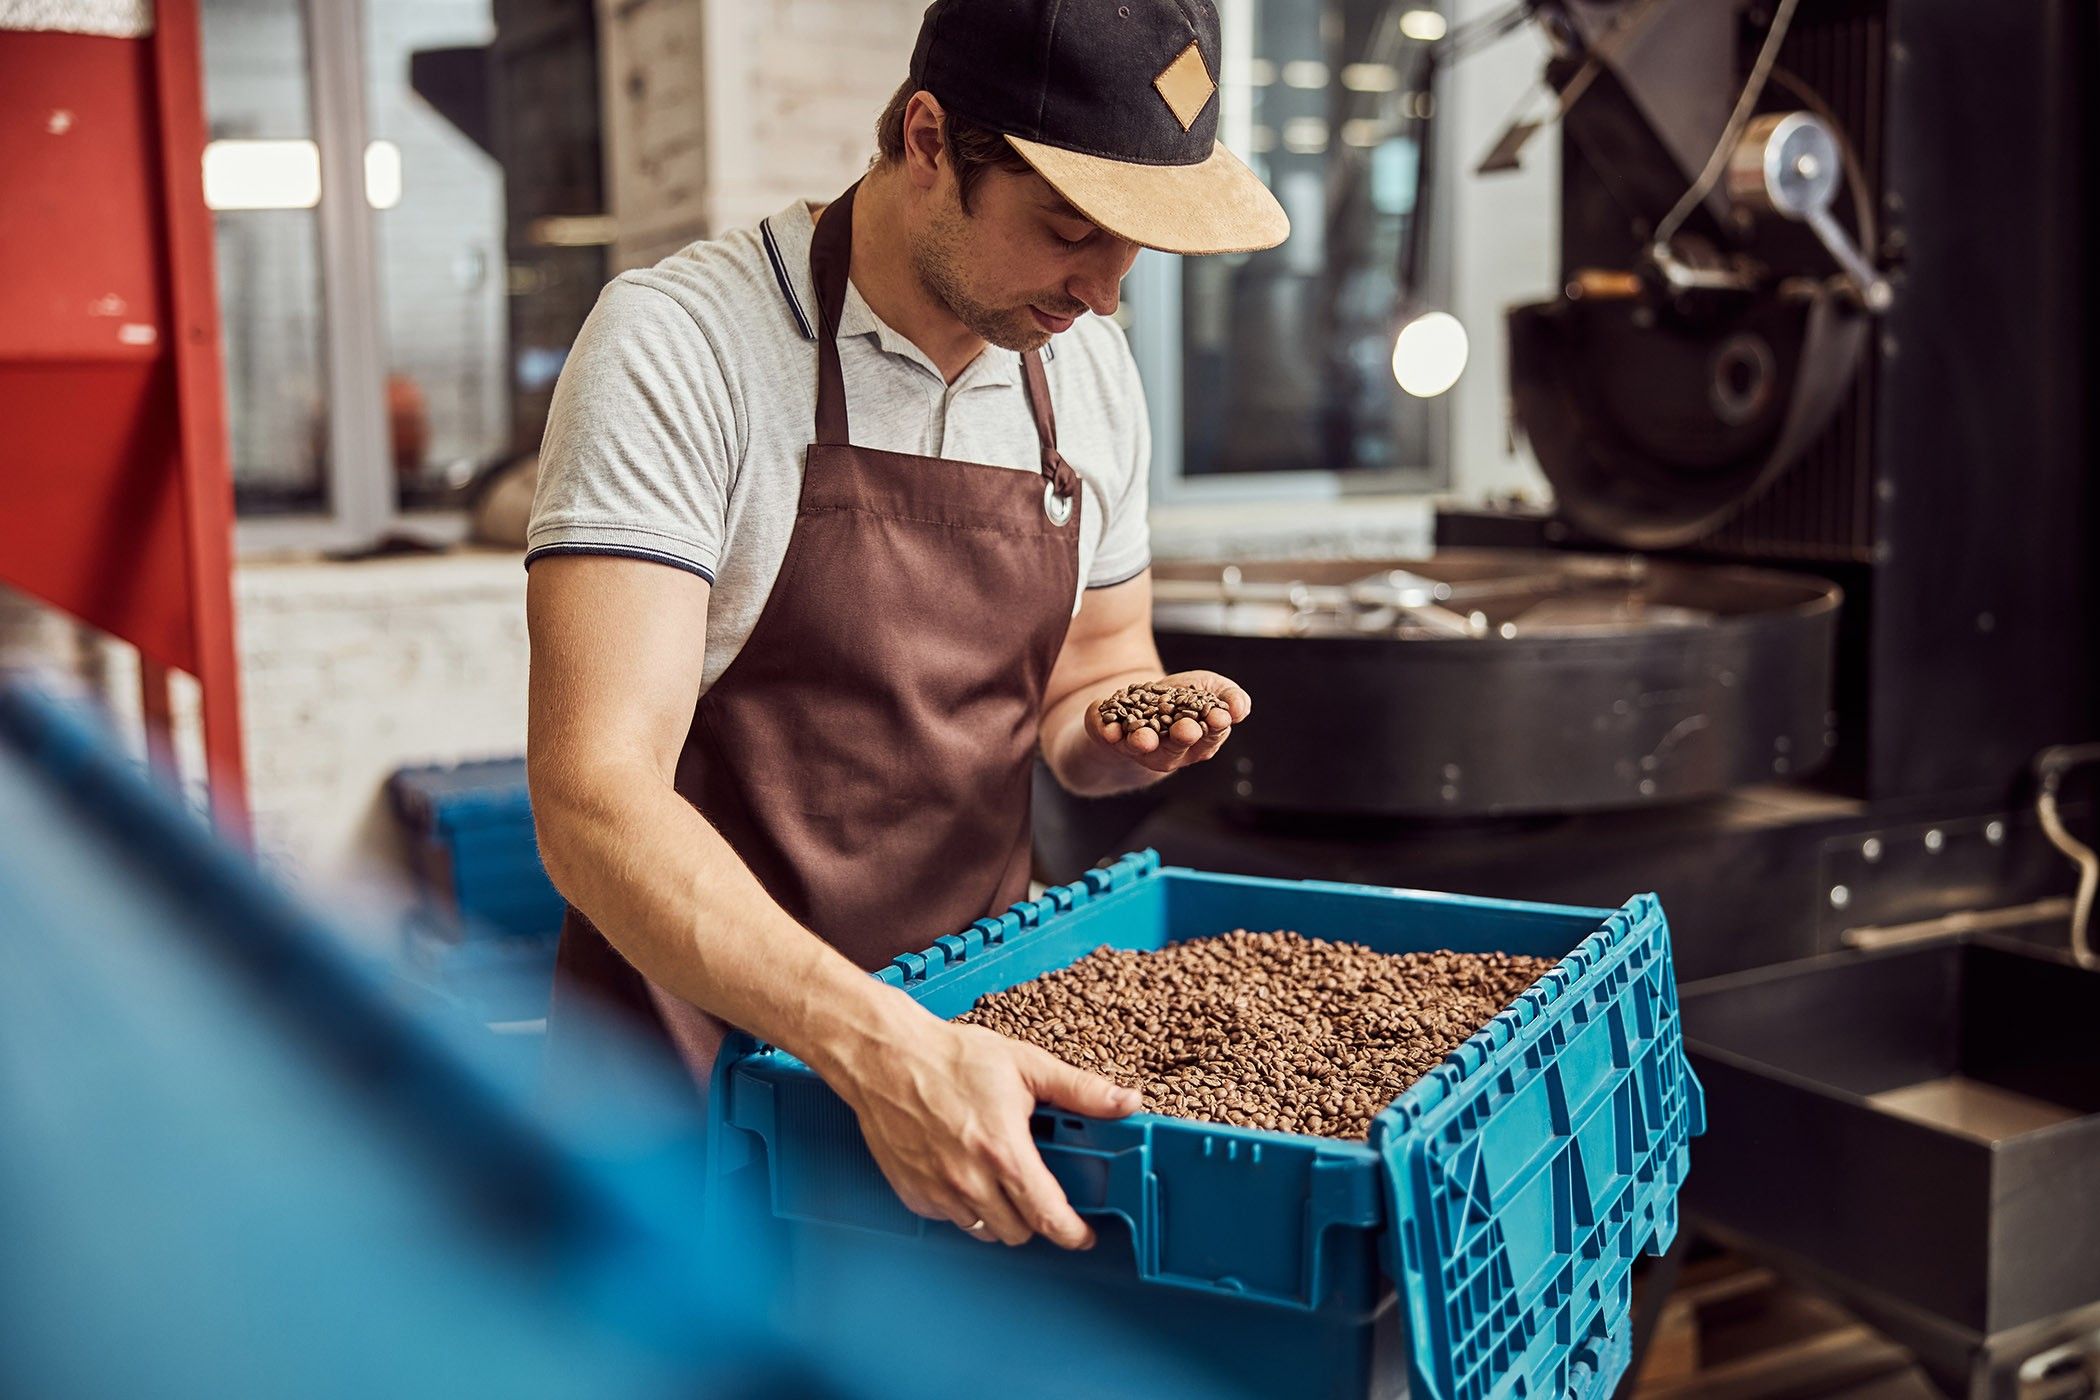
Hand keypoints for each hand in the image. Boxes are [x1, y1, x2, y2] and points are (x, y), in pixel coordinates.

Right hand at [829, 1001, 1141, 1248]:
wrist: (885, 1058)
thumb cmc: (950, 1058)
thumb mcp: (1025, 1065)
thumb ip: (1080, 1090)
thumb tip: (1125, 1102)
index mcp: (1004, 1152)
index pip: (1048, 1217)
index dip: (1072, 1233)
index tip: (1081, 1234)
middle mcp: (970, 1181)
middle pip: (1018, 1232)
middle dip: (1035, 1216)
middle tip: (1036, 1189)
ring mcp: (938, 1192)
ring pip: (984, 1230)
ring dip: (1000, 1215)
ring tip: (999, 1178)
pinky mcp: (913, 1194)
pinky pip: (950, 1218)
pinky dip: (963, 1206)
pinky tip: (964, 1171)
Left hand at [1085, 670, 1251, 773]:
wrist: (1140, 700)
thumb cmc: (1181, 698)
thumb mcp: (1209, 686)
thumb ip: (1229, 695)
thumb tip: (1240, 709)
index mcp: (1198, 740)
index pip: (1211, 735)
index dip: (1215, 727)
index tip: (1219, 716)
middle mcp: (1170, 750)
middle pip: (1177, 748)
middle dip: (1182, 738)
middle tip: (1186, 728)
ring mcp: (1139, 748)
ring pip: (1143, 750)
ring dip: (1144, 744)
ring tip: (1144, 738)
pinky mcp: (1111, 737)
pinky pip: (1110, 738)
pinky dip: (1109, 733)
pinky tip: (1109, 728)